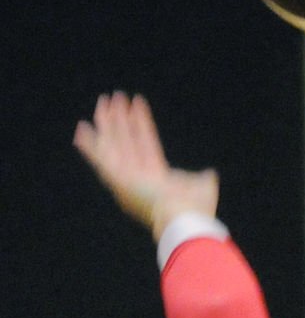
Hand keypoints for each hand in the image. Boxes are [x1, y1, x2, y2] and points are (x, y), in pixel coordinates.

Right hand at [73, 93, 218, 239]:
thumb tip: (209, 174)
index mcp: (156, 176)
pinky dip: (90, 147)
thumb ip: (203, 178)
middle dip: (120, 119)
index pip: (146, 141)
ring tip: (103, 102)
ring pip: (113, 144)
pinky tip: (81, 130)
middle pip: (126, 140)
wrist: (183, 219)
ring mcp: (127, 178)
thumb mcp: (203, 187)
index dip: (141, 122)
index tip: (137, 103)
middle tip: (113, 98)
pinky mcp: (117, 181)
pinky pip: (100, 160)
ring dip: (108, 124)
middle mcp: (139, 176)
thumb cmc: (194, 209)